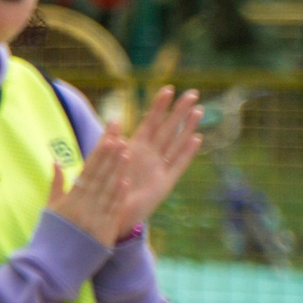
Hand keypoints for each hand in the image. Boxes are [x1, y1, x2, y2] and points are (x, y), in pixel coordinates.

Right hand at [48, 136, 131, 243]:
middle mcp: (82, 206)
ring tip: (127, 153)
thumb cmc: (50, 235)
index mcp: (69, 199)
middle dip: (111, 156)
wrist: (52, 265)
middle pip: (99, 176)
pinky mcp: (103, 231)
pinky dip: (119, 196)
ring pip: (108, 190)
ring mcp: (93, 218)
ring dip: (118, 171)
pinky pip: (112, 211)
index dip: (99, 153)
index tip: (109, 138)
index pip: (87, 170)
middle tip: (121, 137)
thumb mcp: (50, 208)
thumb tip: (56, 161)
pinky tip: (125, 182)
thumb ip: (56, 184)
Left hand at [114, 86, 202, 235]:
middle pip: (168, 128)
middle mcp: (150, 155)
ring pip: (176, 143)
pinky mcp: (164, 183)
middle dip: (179, 111)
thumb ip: (109, 142)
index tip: (167, 88)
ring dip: (187, 127)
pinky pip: (178, 165)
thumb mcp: (104, 161)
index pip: (150, 122)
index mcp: (135, 148)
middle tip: (193, 93)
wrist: (109, 214)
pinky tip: (196, 138)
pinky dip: (187, 152)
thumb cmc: (106, 186)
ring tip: (198, 110)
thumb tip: (114, 120)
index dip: (158, 106)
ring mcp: (159, 168)